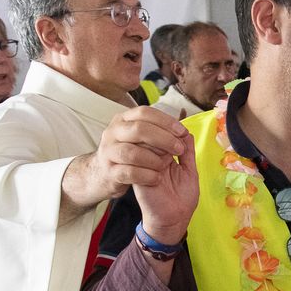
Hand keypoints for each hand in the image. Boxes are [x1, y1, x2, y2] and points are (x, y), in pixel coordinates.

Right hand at [79, 107, 193, 205]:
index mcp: (123, 120)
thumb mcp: (141, 139)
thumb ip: (161, 133)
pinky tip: (157, 177)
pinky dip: (146, 175)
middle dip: (164, 139)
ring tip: (167, 165)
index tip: (182, 132)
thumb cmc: (130, 154)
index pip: (145, 112)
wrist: (104, 175)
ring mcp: (109, 152)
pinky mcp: (110, 172)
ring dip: (155, 159)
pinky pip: (129, 172)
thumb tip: (186, 133)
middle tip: (179, 149)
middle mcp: (113, 133)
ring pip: (132, 152)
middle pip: (139, 130)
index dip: (166, 121)